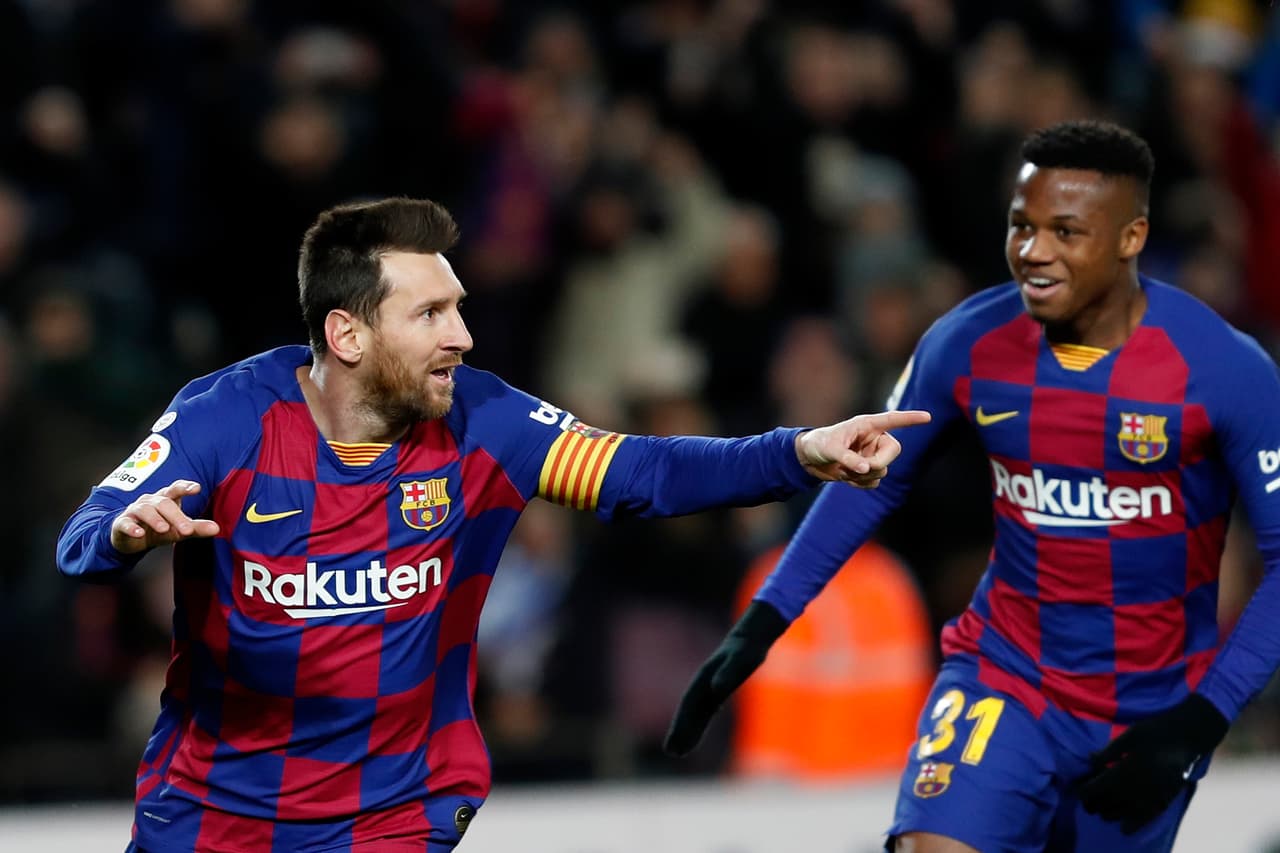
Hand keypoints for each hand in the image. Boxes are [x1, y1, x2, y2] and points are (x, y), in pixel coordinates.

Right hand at [110, 479, 219, 553]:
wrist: (132, 540)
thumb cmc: (159, 529)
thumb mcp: (179, 530)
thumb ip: (196, 528)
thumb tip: (217, 529)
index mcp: (166, 499)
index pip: (175, 489)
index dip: (185, 487)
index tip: (196, 488)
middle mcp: (150, 501)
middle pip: (164, 503)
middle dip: (176, 516)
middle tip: (187, 529)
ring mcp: (135, 511)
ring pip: (145, 510)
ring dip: (155, 519)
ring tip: (165, 529)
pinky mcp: (122, 523)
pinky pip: (125, 523)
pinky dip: (131, 528)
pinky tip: (139, 534)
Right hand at [663, 600, 787, 756]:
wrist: (751, 638)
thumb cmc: (747, 648)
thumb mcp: (740, 659)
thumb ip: (728, 672)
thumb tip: (716, 689)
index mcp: (705, 680)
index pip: (689, 706)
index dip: (680, 724)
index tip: (675, 739)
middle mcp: (704, 686)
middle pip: (689, 713)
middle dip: (680, 732)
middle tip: (672, 752)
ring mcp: (710, 689)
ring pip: (696, 714)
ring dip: (688, 732)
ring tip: (679, 751)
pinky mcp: (719, 692)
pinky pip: (705, 712)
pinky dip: (699, 725)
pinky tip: (695, 736)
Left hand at [795, 409, 930, 484]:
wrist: (808, 460)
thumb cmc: (819, 444)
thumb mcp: (831, 449)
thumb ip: (849, 458)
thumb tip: (867, 469)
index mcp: (867, 426)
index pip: (893, 420)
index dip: (910, 418)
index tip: (928, 416)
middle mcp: (873, 440)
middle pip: (893, 452)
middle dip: (877, 463)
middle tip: (859, 468)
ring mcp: (872, 455)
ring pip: (882, 471)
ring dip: (862, 475)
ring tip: (843, 470)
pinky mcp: (867, 470)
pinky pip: (874, 482)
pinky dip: (859, 483)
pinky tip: (845, 477)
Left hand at [1076, 694, 1227, 833]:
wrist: (1187, 737)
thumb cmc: (1155, 732)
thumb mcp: (1127, 736)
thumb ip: (1107, 752)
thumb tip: (1090, 761)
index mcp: (1124, 771)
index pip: (1095, 790)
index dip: (1084, 791)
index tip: (1080, 788)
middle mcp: (1136, 788)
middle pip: (1106, 804)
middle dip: (1094, 803)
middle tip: (1089, 799)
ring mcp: (1151, 797)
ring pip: (1122, 814)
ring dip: (1109, 812)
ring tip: (1103, 809)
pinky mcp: (1164, 801)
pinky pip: (1145, 819)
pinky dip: (1132, 824)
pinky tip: (1124, 828)